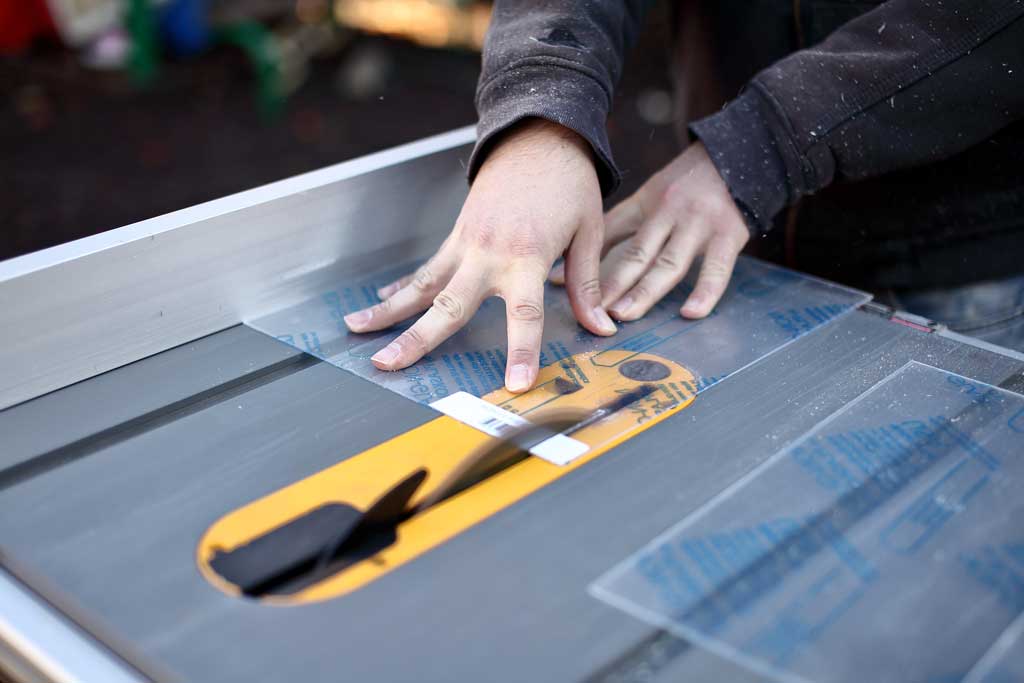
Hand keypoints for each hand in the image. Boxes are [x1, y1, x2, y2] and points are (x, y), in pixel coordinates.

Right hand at [343, 119, 617, 392]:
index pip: (525, 315)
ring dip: (388, 310)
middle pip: (449, 306)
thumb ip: (586, 284)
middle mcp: (490, 254)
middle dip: (416, 339)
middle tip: (388, 364)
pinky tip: (380, 303)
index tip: (515, 384)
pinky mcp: (458, 234)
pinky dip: (403, 286)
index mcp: (528, 256)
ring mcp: (467, 243)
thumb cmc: (568, 181)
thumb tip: (602, 327)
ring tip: (356, 330)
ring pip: (423, 286)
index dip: (521, 351)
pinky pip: (427, 267)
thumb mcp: (589, 231)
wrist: (539, 134)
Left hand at [551, 142, 748, 320]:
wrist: (740, 155)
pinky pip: (717, 269)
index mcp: (646, 203)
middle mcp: (670, 213)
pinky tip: (690, 313)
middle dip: (612, 282)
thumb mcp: (648, 197)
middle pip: (637, 253)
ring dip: (646, 291)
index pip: (610, 234)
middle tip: (591, 308)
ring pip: (669, 264)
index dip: (587, 260)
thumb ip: (615, 228)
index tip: (561, 286)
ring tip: (624, 314)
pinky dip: (705, 292)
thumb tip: (569, 266)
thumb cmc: (688, 184)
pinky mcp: (730, 236)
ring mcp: (700, 226)